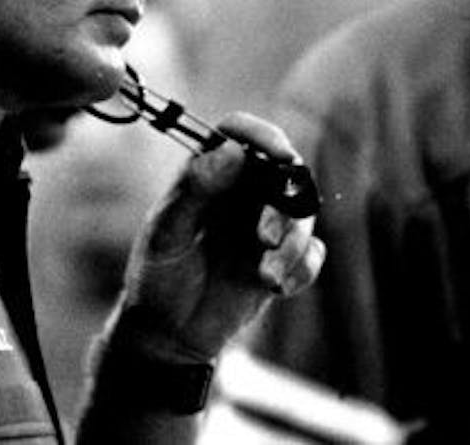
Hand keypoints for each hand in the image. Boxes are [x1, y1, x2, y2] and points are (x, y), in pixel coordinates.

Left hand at [115, 112, 324, 361]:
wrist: (168, 336)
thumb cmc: (158, 277)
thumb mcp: (166, 234)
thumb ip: (195, 189)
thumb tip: (231, 150)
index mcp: (211, 176)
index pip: (240, 134)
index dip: (262, 135)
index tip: (279, 154)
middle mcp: (242, 194)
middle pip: (284, 174)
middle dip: (284, 207)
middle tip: (266, 238)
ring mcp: (265, 226)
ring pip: (303, 215)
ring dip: (294, 244)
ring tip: (267, 275)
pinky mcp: (282, 260)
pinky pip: (312, 253)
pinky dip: (303, 269)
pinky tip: (277, 288)